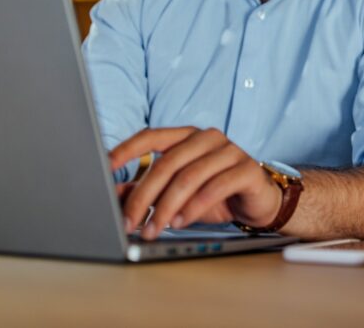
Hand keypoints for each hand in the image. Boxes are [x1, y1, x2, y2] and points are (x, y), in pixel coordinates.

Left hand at [109, 127, 280, 239]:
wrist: (258, 203)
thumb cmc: (214, 195)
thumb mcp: (175, 194)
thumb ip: (144, 191)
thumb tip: (110, 195)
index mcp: (187, 136)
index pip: (152, 136)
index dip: (127, 149)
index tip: (104, 166)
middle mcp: (208, 137)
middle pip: (168, 162)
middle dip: (144, 196)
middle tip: (129, 222)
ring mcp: (230, 150)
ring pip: (189, 176)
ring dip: (166, 207)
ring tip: (154, 228)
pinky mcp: (247, 169)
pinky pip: (215, 187)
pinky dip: (194, 207)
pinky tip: (181, 222)